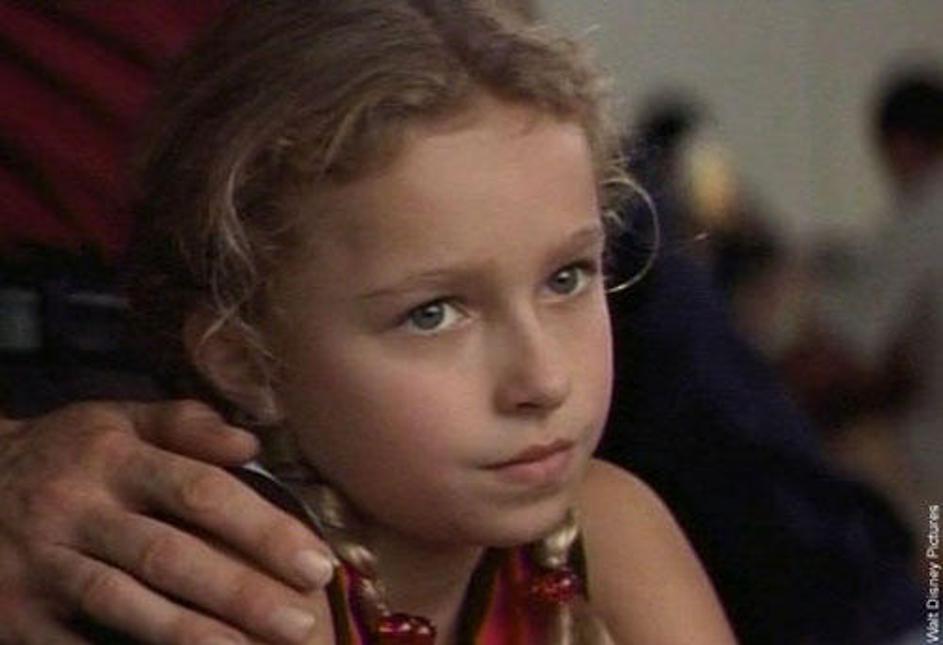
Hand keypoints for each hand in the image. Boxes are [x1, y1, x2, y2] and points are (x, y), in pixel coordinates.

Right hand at [0, 400, 335, 643]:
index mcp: (115, 457)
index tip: (314, 563)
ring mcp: (43, 564)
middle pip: (171, 556)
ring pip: (126, 605)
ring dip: (193, 636)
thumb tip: (250, 443)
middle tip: (302, 622)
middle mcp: (79, 509)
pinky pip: (72, 644)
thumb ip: (184, 424)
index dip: (262, 529)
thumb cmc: (64, 452)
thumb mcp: (116, 419)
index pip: (201, 492)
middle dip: (242, 593)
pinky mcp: (17, 612)